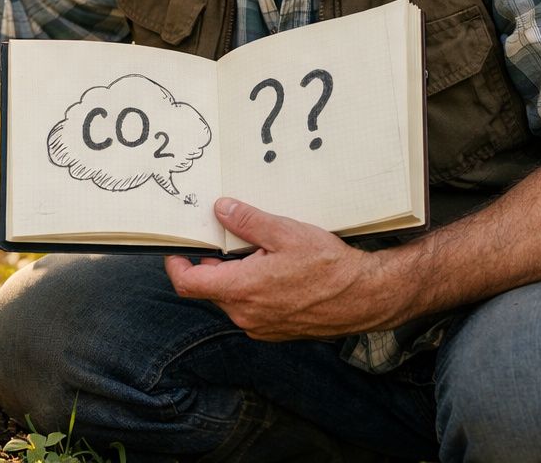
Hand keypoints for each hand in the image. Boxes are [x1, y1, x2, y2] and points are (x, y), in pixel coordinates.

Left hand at [164, 198, 410, 340]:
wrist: (364, 297)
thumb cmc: (328, 266)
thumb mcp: (285, 231)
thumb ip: (247, 221)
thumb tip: (220, 209)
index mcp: (241, 289)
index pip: (188, 284)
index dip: (176, 266)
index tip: (178, 250)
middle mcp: (245, 314)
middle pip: (209, 289)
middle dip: (213, 265)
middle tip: (230, 241)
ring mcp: (260, 326)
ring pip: (231, 299)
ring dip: (235, 277)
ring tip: (261, 254)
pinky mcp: (275, 331)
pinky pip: (250, 309)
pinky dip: (252, 291)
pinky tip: (275, 273)